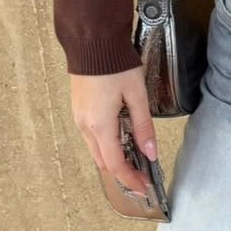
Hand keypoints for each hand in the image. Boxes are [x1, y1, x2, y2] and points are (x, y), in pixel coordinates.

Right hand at [69, 66, 156, 197]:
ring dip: (114, 159)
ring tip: (135, 159)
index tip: (145, 188)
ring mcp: (79, 118)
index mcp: (100, 125)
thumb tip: (150, 153)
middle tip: (143, 177)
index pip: (115, 164)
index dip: (131, 180)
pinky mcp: (79, 110)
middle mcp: (85, 126)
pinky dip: (106, 145)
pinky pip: (91, 136)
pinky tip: (121, 139)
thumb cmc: (115, 65)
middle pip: (104, 161)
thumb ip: (144, 126)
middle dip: (123, 173)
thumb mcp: (136, 94)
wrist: (92, 42)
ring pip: (96, 150)